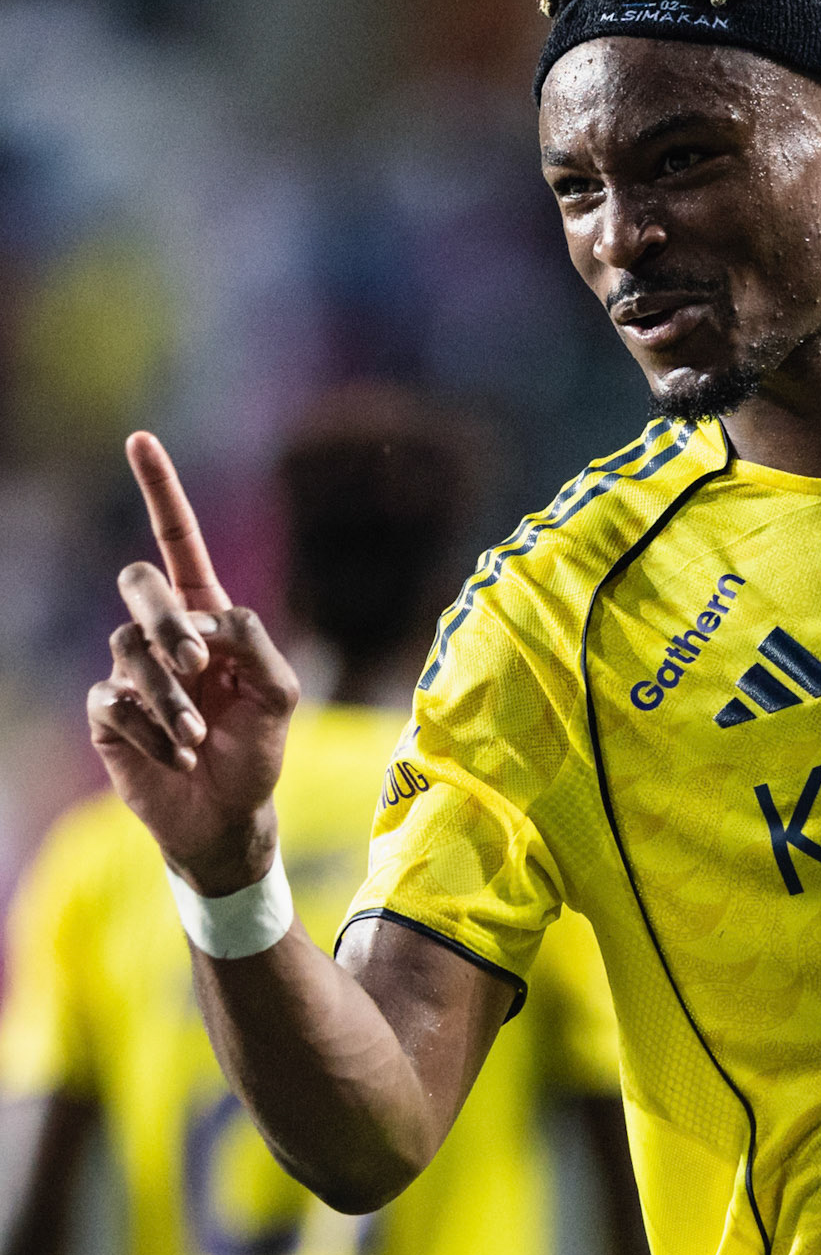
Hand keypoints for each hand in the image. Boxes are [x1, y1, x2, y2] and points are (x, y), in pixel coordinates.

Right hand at [87, 433, 299, 891]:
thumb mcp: (280, 694)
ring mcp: (130, 671)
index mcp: (207, 618)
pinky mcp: (107, 712)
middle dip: (166, 620)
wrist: (228, 814)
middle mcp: (163, 635)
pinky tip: (175, 756)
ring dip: (170, 698)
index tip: (141, 440)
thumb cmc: (256, 751)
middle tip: (198, 666)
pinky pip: (113, 701)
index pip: (179, 543)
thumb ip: (256, 643)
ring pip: (128, 648)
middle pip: (140, 584)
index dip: (161, 492)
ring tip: (196, 737)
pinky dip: (151, 731)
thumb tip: (210, 621)